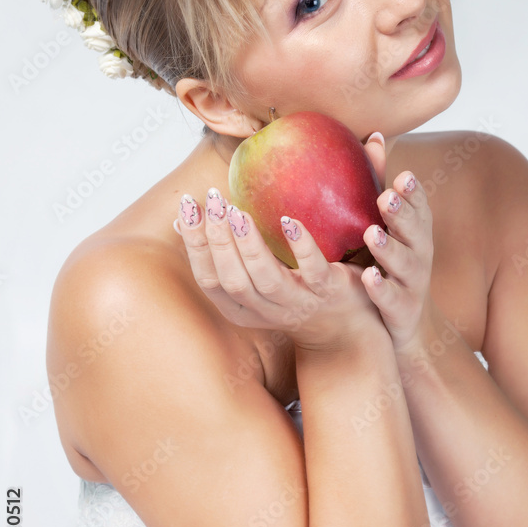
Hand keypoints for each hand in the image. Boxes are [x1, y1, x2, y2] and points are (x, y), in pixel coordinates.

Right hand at [174, 189, 383, 352]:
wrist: (346, 326)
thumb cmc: (292, 292)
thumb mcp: (253, 279)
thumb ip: (224, 253)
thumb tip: (181, 221)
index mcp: (242, 309)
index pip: (209, 280)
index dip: (195, 245)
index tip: (186, 208)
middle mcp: (267, 310)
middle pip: (233, 280)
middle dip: (218, 240)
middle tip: (212, 200)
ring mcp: (299, 303)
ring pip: (266, 279)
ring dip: (249, 244)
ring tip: (238, 212)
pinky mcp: (328, 291)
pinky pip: (312, 270)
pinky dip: (300, 246)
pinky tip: (289, 221)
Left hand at [358, 144, 434, 355]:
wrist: (406, 327)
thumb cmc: (391, 265)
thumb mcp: (389, 225)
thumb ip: (380, 183)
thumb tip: (374, 134)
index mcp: (416, 231)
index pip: (420, 207)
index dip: (414, 193)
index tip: (403, 176)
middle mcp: (420, 253)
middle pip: (415, 232)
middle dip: (402, 214)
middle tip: (386, 198)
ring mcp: (412, 283)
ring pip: (404, 264)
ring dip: (389, 248)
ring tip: (372, 234)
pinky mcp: (401, 310)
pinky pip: (392, 299)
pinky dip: (381, 289)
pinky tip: (367, 278)